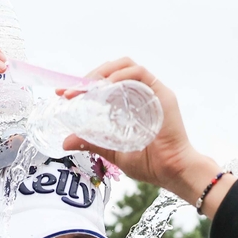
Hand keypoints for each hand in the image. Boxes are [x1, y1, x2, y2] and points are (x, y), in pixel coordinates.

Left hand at [61, 59, 222, 204]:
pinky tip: (107, 85)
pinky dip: (122, 75)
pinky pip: (140, 73)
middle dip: (89, 78)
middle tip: (71, 92)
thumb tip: (65, 142)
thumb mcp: (113, 152)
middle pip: (112, 71)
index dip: (83, 86)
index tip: (64, 94)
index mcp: (130, 105)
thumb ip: (92, 143)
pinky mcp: (161, 93)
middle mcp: (141, 94)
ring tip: (87, 87)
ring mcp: (151, 92)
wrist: (173, 172)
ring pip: (126, 66)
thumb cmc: (150, 164)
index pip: (104, 85)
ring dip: (103, 72)